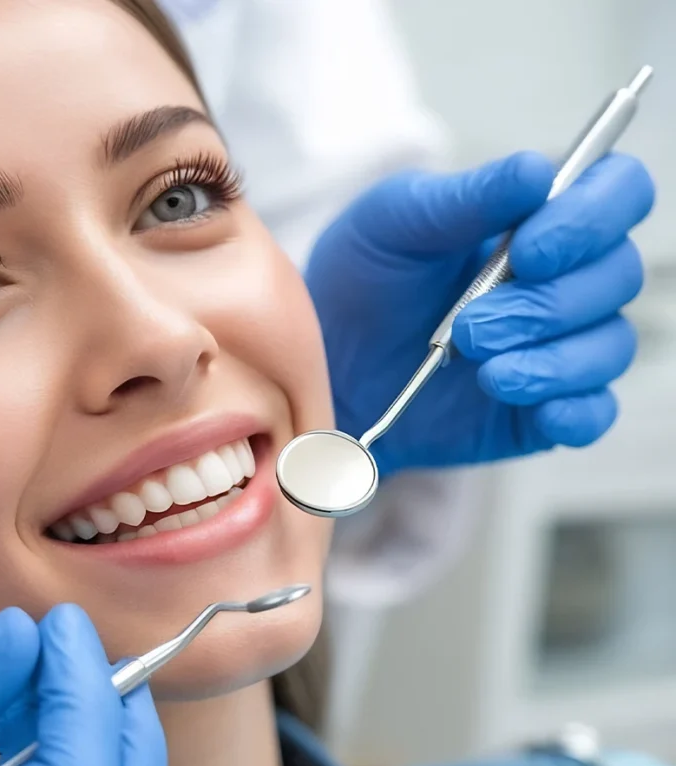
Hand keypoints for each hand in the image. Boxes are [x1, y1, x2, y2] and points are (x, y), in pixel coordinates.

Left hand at [306, 151, 654, 473]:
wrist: (327, 369)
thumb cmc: (360, 282)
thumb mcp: (392, 224)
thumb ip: (463, 198)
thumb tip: (537, 172)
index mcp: (538, 218)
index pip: (618, 193)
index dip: (592, 218)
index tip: (529, 249)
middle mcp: (563, 280)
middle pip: (617, 276)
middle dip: (545, 304)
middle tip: (468, 326)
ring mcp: (558, 348)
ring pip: (608, 347)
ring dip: (548, 358)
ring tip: (480, 367)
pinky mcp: (541, 410)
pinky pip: (592, 414)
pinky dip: (570, 411)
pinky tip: (519, 400)